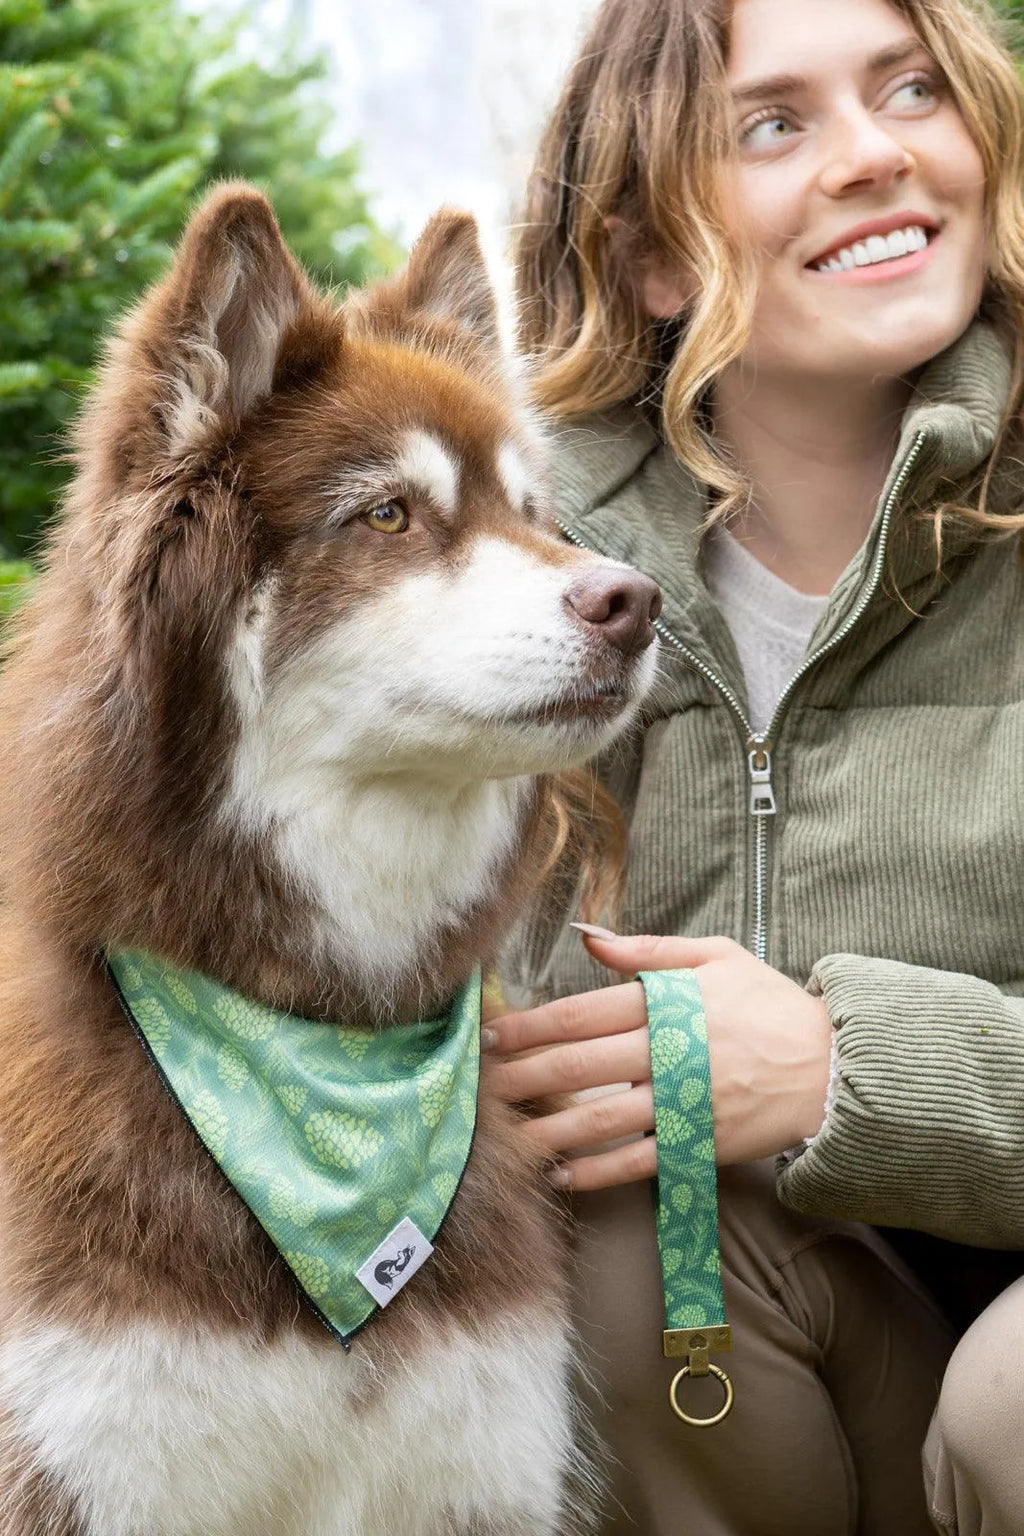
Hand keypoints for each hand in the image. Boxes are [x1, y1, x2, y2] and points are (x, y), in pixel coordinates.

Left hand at [482, 930, 832, 1190]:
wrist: (831, 1066)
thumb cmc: (769, 1005)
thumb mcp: (716, 956)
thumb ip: (648, 949)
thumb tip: (588, 935)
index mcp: (667, 1003)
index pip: (582, 1014)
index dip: (532, 1026)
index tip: (493, 1036)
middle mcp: (667, 1052)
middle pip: (578, 1067)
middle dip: (523, 1077)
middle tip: (481, 1088)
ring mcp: (681, 1103)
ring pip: (598, 1120)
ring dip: (546, 1130)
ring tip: (504, 1138)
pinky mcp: (696, 1143)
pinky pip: (636, 1161)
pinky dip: (596, 1172)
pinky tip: (560, 1175)